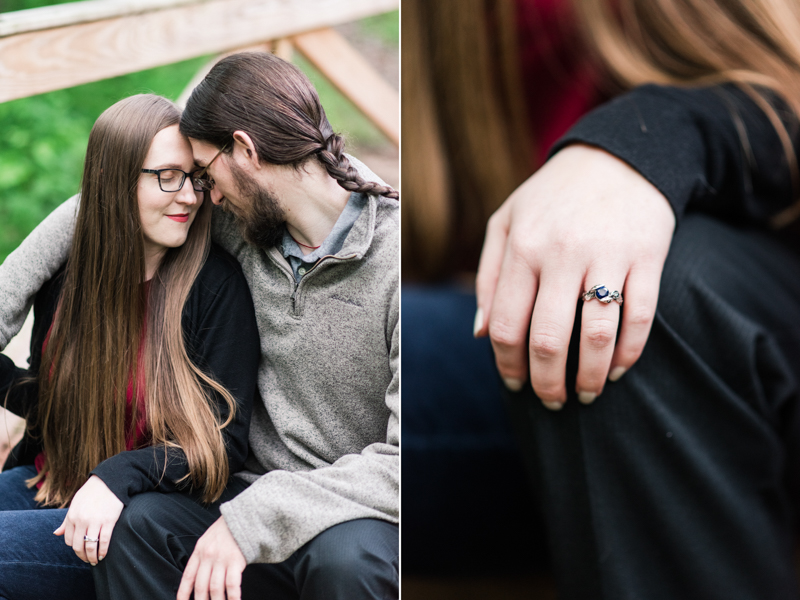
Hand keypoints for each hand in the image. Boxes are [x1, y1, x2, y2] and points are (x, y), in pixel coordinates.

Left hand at [54, 474, 122, 565]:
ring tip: (95, 560)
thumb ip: (66, 520)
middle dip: (82, 556)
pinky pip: (104, 541)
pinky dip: (103, 551)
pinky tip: (104, 554)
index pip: (69, 540)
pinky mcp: (109, 521)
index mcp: (72, 516)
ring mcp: (95, 521)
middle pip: (79, 546)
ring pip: (91, 546)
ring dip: (92, 557)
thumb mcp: (75, 504)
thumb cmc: (91, 492)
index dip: (75, 548)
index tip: (80, 551)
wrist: (109, 481)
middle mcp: (82, 520)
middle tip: (88, 560)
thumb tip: (56, 534)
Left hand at [177, 516, 245, 599]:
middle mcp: (208, 556)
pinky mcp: (236, 560)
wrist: (244, 516)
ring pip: (215, 588)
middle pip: (201, 586)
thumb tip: (198, 577)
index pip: (188, 577)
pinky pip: (232, 584)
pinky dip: (233, 597)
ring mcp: (222, 559)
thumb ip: (202, 556)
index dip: (183, 594)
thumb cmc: (227, 530)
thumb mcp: (208, 539)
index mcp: (199, 551)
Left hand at [475, 144, 674, 407]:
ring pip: (597, 337)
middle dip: (548, 383)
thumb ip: (488, 277)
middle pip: (549, 340)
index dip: (508, 365)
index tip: (515, 385)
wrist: (618, 156)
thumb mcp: (505, 223)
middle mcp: (561, 253)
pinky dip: (629, 354)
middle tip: (552, 401)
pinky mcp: (647, 256)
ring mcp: (607, 255)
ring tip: (587, 395)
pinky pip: (640, 318)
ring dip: (591, 378)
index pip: (506, 324)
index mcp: (522, 248)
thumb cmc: (551, 198)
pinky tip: (618, 370)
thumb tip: (481, 335)